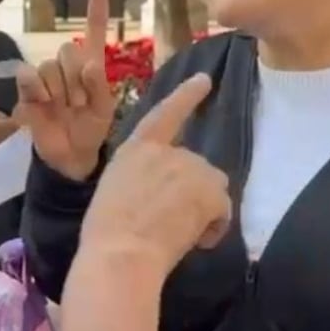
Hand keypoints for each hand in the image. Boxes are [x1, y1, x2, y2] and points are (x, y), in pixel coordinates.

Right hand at [14, 0, 113, 180]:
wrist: (70, 155)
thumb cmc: (91, 129)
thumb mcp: (104, 109)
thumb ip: (99, 85)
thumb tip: (88, 63)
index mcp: (90, 64)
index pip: (93, 26)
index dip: (97, 0)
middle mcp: (66, 65)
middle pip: (67, 50)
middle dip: (76, 80)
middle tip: (79, 104)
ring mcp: (45, 76)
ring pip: (49, 66)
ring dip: (59, 91)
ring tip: (64, 109)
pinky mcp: (27, 89)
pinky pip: (27, 75)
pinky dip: (36, 89)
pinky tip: (42, 102)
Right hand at [79, 73, 230, 278]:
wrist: (120, 252)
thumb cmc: (106, 229)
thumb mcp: (116, 187)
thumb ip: (142, 177)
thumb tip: (162, 192)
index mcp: (136, 148)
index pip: (165, 114)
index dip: (186, 96)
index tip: (205, 79)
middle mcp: (165, 151)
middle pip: (197, 166)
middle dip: (192, 192)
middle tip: (171, 222)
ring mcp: (189, 166)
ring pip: (213, 187)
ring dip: (204, 207)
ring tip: (181, 232)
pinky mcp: (208, 189)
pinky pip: (223, 209)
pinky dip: (215, 226)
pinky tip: (195, 240)